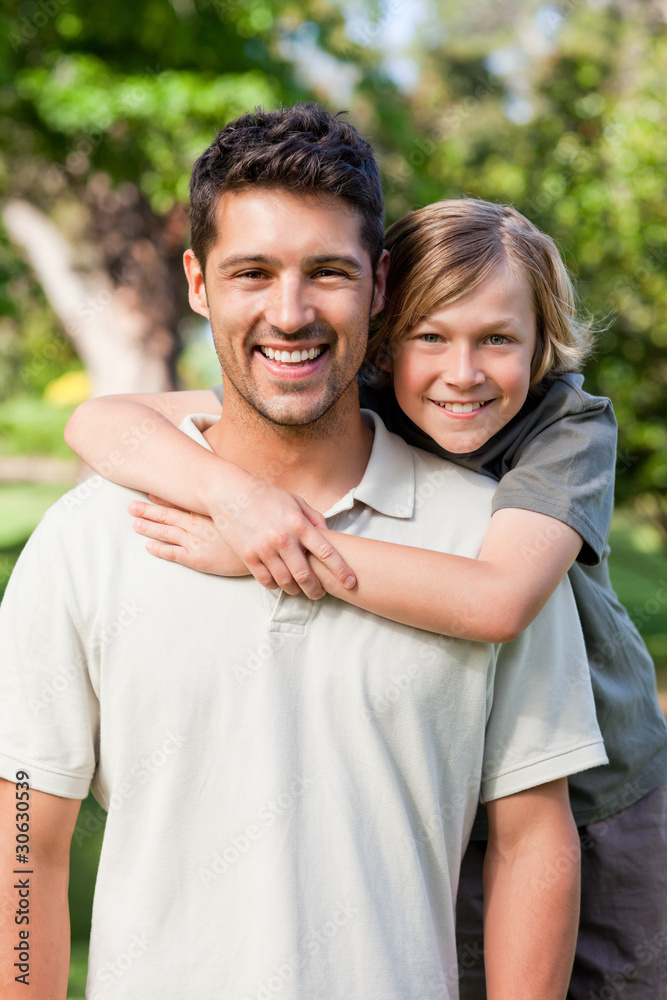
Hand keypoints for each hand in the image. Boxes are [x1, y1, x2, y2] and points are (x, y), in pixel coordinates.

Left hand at [129, 497, 247, 576]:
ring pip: (166, 533)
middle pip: (167, 516)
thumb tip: (225, 492)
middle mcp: (198, 525)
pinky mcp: (198, 559)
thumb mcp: (243, 511)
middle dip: (148, 511)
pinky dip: (160, 550)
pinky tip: (149, 547)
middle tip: (131, 506)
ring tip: (135, 524)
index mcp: (208, 512)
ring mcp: (196, 542)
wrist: (263, 555)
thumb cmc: (255, 531)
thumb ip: (229, 503)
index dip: (163, 498)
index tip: (149, 492)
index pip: (181, 502)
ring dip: (149, 528)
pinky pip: (174, 554)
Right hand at [198, 473, 355, 598]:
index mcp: (299, 524)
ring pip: (286, 582)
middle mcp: (283, 539)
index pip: (326, 552)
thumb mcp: (295, 501)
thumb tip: (329, 536)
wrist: (230, 492)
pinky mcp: (248, 557)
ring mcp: (264, 550)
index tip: (351, 582)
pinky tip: (280, 583)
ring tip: (301, 590)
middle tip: (320, 593)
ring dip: (296, 590)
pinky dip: (276, 586)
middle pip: (306, 575)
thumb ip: (314, 519)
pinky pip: (266, 581)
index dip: (341, 571)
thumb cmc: (266, 495)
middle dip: (316, 590)